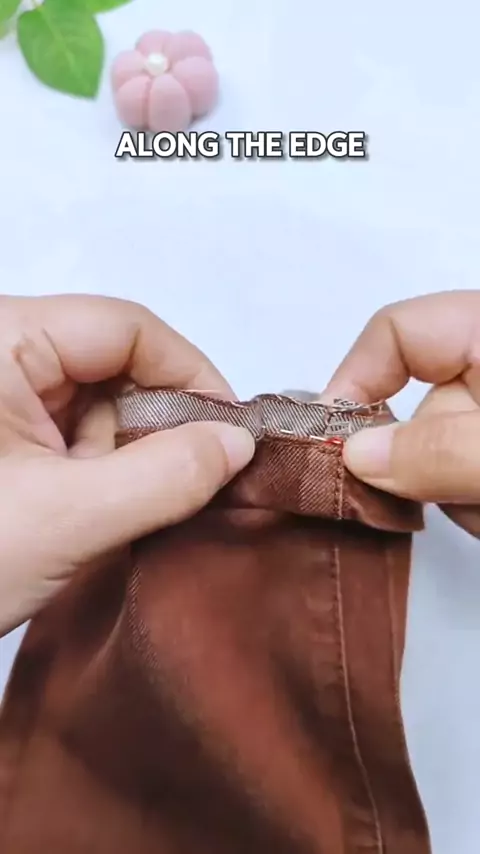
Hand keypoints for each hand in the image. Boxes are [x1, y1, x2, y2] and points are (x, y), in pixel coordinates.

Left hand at [0, 294, 253, 635]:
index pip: (125, 328)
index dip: (190, 376)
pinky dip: (96, 471)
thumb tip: (239, 444)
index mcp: (2, 338)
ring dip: (125, 456)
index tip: (231, 437)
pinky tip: (94, 512)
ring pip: (94, 402)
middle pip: (113, 362)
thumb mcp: (66, 519)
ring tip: (121, 513)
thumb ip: (165, 478)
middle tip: (184, 488)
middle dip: (155, 427)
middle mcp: (0, 352)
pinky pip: (68, 432)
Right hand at [324, 290, 479, 536]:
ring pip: (435, 461)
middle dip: (418, 468)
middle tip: (438, 502)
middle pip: (410, 412)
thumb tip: (354, 457)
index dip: (354, 382)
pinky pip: (461, 486)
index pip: (394, 334)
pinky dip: (474, 509)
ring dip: (456, 499)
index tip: (330, 448)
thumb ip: (439, 450)